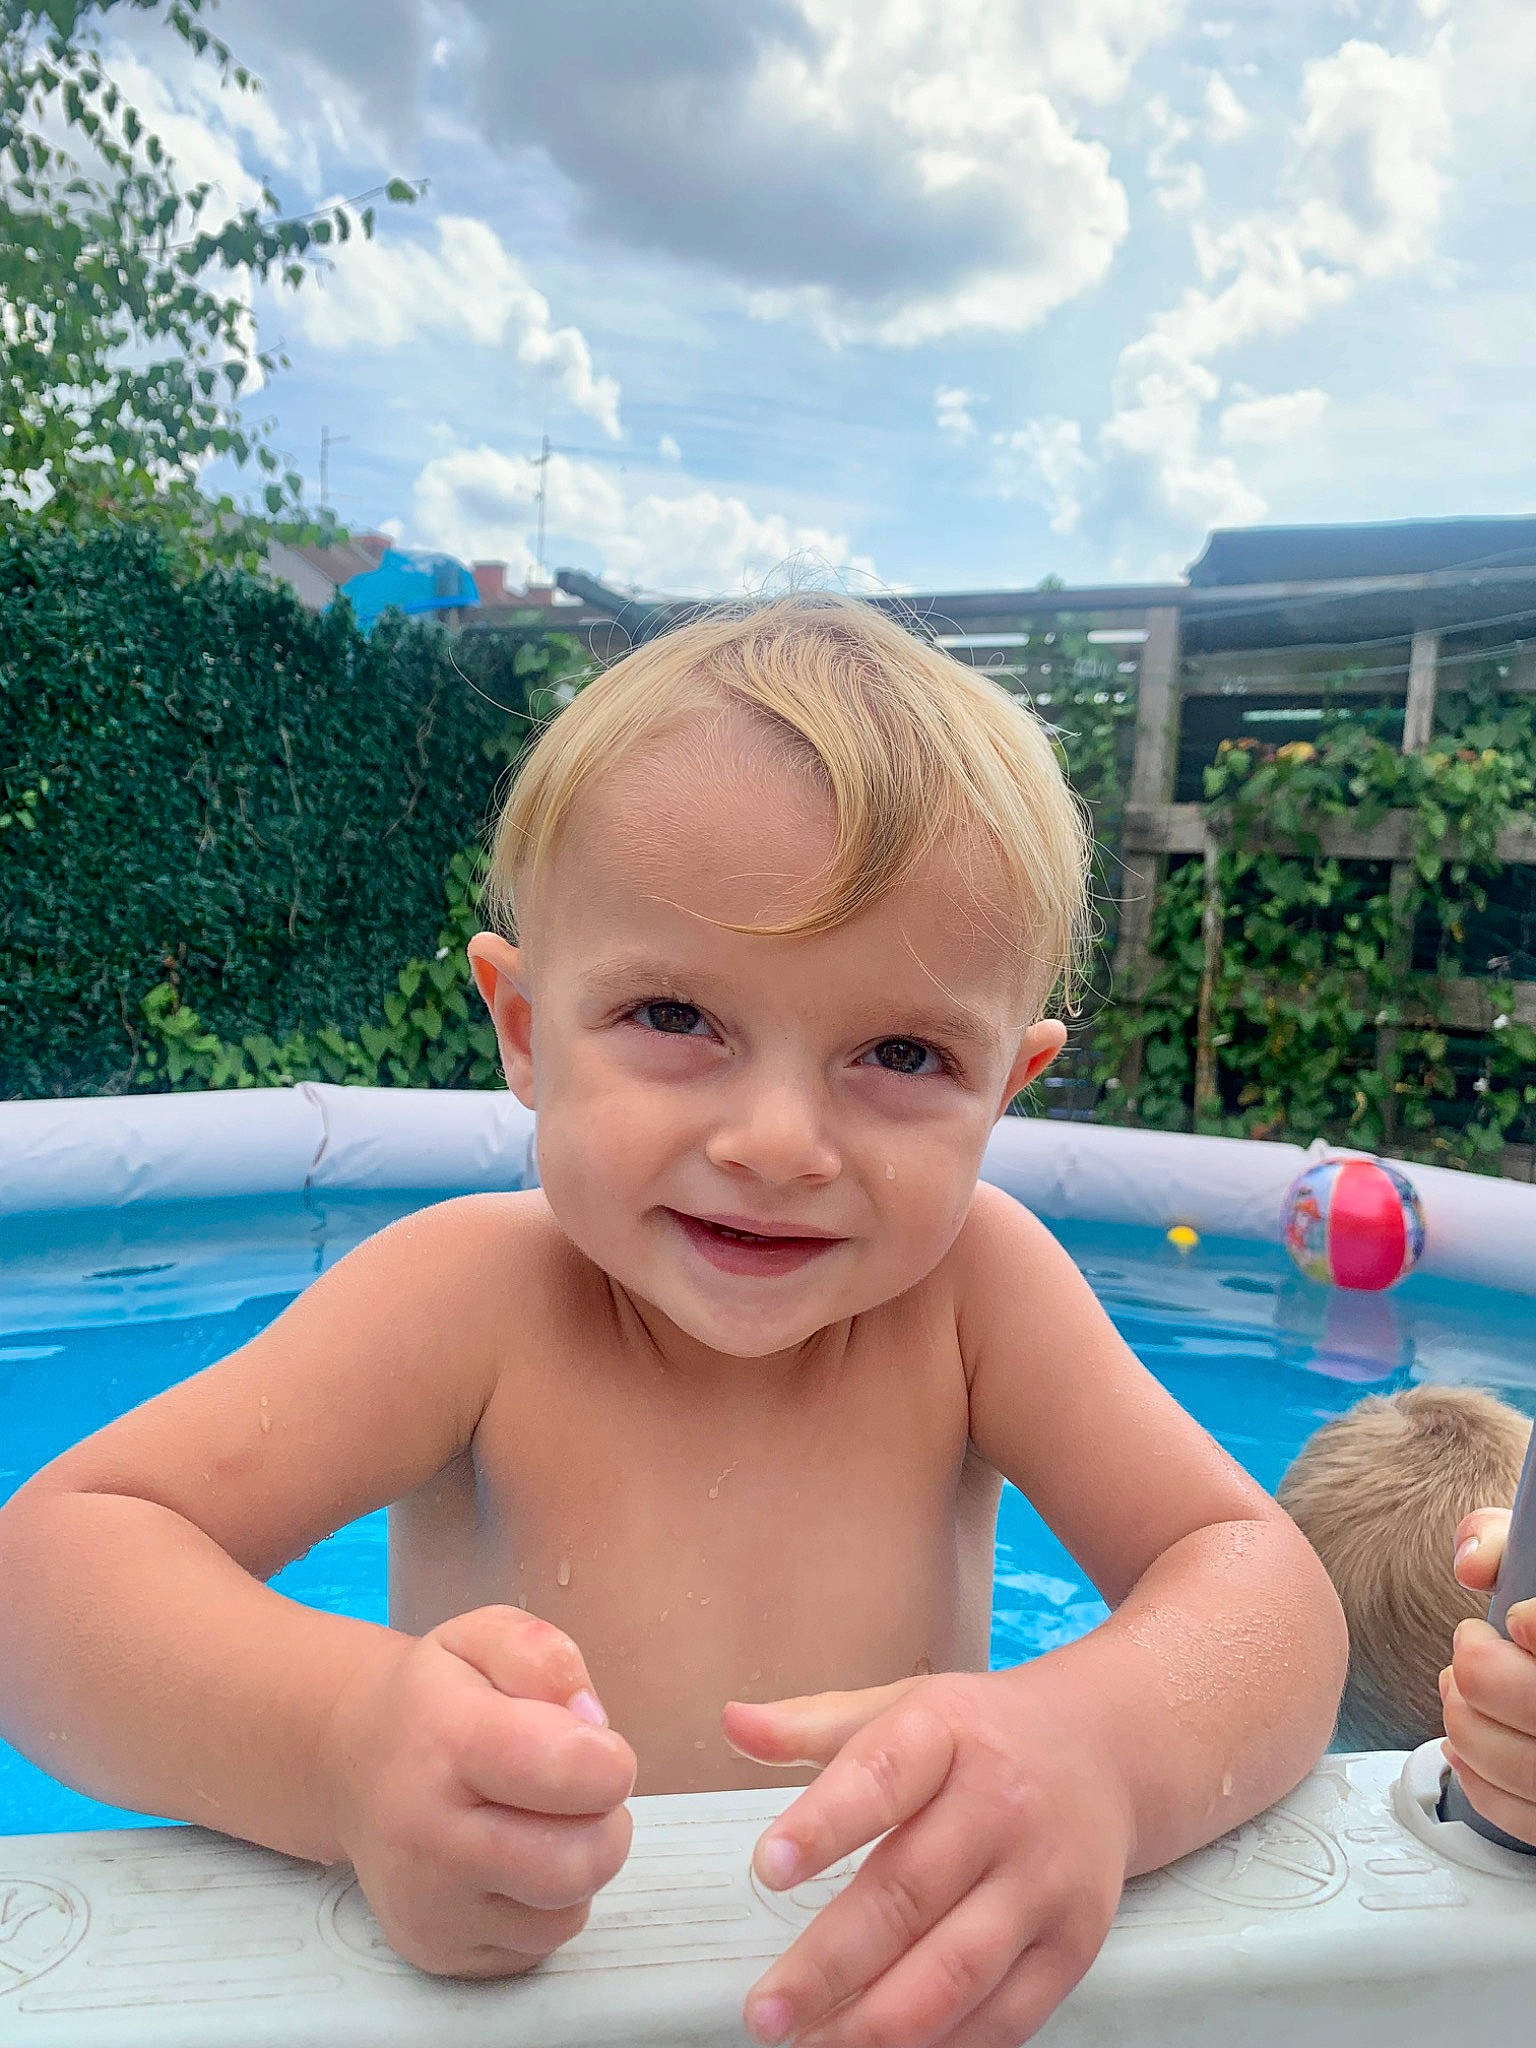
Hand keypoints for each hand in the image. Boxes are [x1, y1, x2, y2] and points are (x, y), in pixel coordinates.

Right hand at [325, 1605, 635, 1976]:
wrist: (350, 1761)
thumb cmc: (435, 1697)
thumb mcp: (486, 1637)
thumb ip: (546, 1658)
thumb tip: (592, 1723)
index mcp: (447, 1742)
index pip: (567, 1769)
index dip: (609, 1760)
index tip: (595, 1746)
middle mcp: (428, 1836)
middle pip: (578, 1863)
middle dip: (606, 1824)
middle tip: (580, 1792)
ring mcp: (428, 1906)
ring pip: (565, 1917)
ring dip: (576, 1869)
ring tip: (540, 1823)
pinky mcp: (435, 1953)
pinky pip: (535, 1949)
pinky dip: (544, 1908)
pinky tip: (513, 1863)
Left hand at [722, 1669, 1131, 2047]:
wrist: (1105, 1751)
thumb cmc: (981, 1735)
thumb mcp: (900, 1705)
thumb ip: (810, 1725)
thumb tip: (731, 1723)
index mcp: (948, 1732)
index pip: (882, 1774)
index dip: (824, 1824)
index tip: (767, 1869)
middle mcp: (1002, 1805)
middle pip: (910, 1893)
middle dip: (829, 1963)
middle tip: (766, 2012)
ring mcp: (1043, 1880)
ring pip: (956, 1969)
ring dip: (878, 2025)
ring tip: (813, 2046)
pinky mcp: (1073, 1944)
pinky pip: (1005, 2015)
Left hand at [1442, 1508, 1535, 1845]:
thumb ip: (1505, 1540)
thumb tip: (1471, 1565)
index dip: (1528, 1624)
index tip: (1516, 1618)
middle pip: (1527, 1701)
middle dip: (1478, 1665)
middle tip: (1476, 1642)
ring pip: (1512, 1761)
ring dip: (1463, 1714)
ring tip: (1462, 1683)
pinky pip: (1517, 1816)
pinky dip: (1476, 1775)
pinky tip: (1466, 1739)